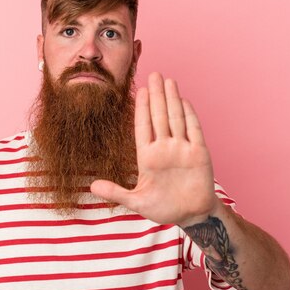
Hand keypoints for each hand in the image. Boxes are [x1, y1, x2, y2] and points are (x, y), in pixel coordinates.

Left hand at [91, 72, 220, 225]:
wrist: (192, 216)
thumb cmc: (164, 208)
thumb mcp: (136, 201)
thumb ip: (115, 192)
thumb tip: (90, 187)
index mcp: (147, 157)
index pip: (143, 127)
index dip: (141, 108)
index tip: (139, 90)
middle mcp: (164, 148)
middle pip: (159, 116)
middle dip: (157, 95)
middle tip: (154, 73)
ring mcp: (182, 149)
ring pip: (176, 119)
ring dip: (172, 99)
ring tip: (168, 81)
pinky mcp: (199, 153)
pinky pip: (194, 130)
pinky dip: (189, 115)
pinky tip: (184, 100)